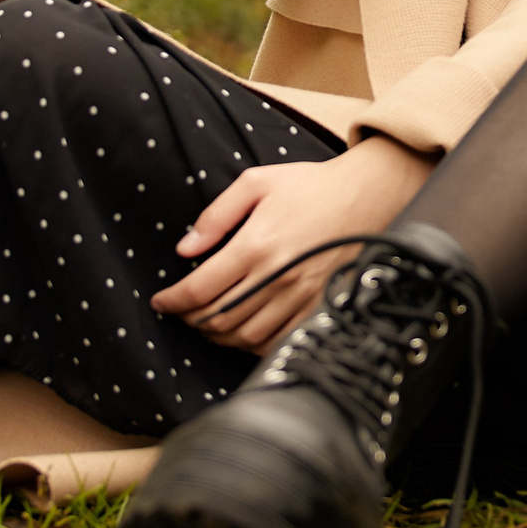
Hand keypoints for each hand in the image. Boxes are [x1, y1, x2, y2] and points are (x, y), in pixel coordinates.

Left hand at [150, 135, 433, 352]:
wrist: (365, 195)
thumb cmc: (309, 186)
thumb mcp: (256, 182)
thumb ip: (216, 215)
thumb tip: (185, 249)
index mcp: (256, 245)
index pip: (200, 289)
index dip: (173, 301)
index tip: (160, 301)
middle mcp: (277, 276)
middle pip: (218, 318)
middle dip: (190, 319)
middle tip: (180, 311)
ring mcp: (299, 295)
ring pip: (244, 336)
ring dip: (217, 336)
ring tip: (206, 322)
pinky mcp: (316, 306)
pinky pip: (277, 341)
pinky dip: (252, 345)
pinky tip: (242, 331)